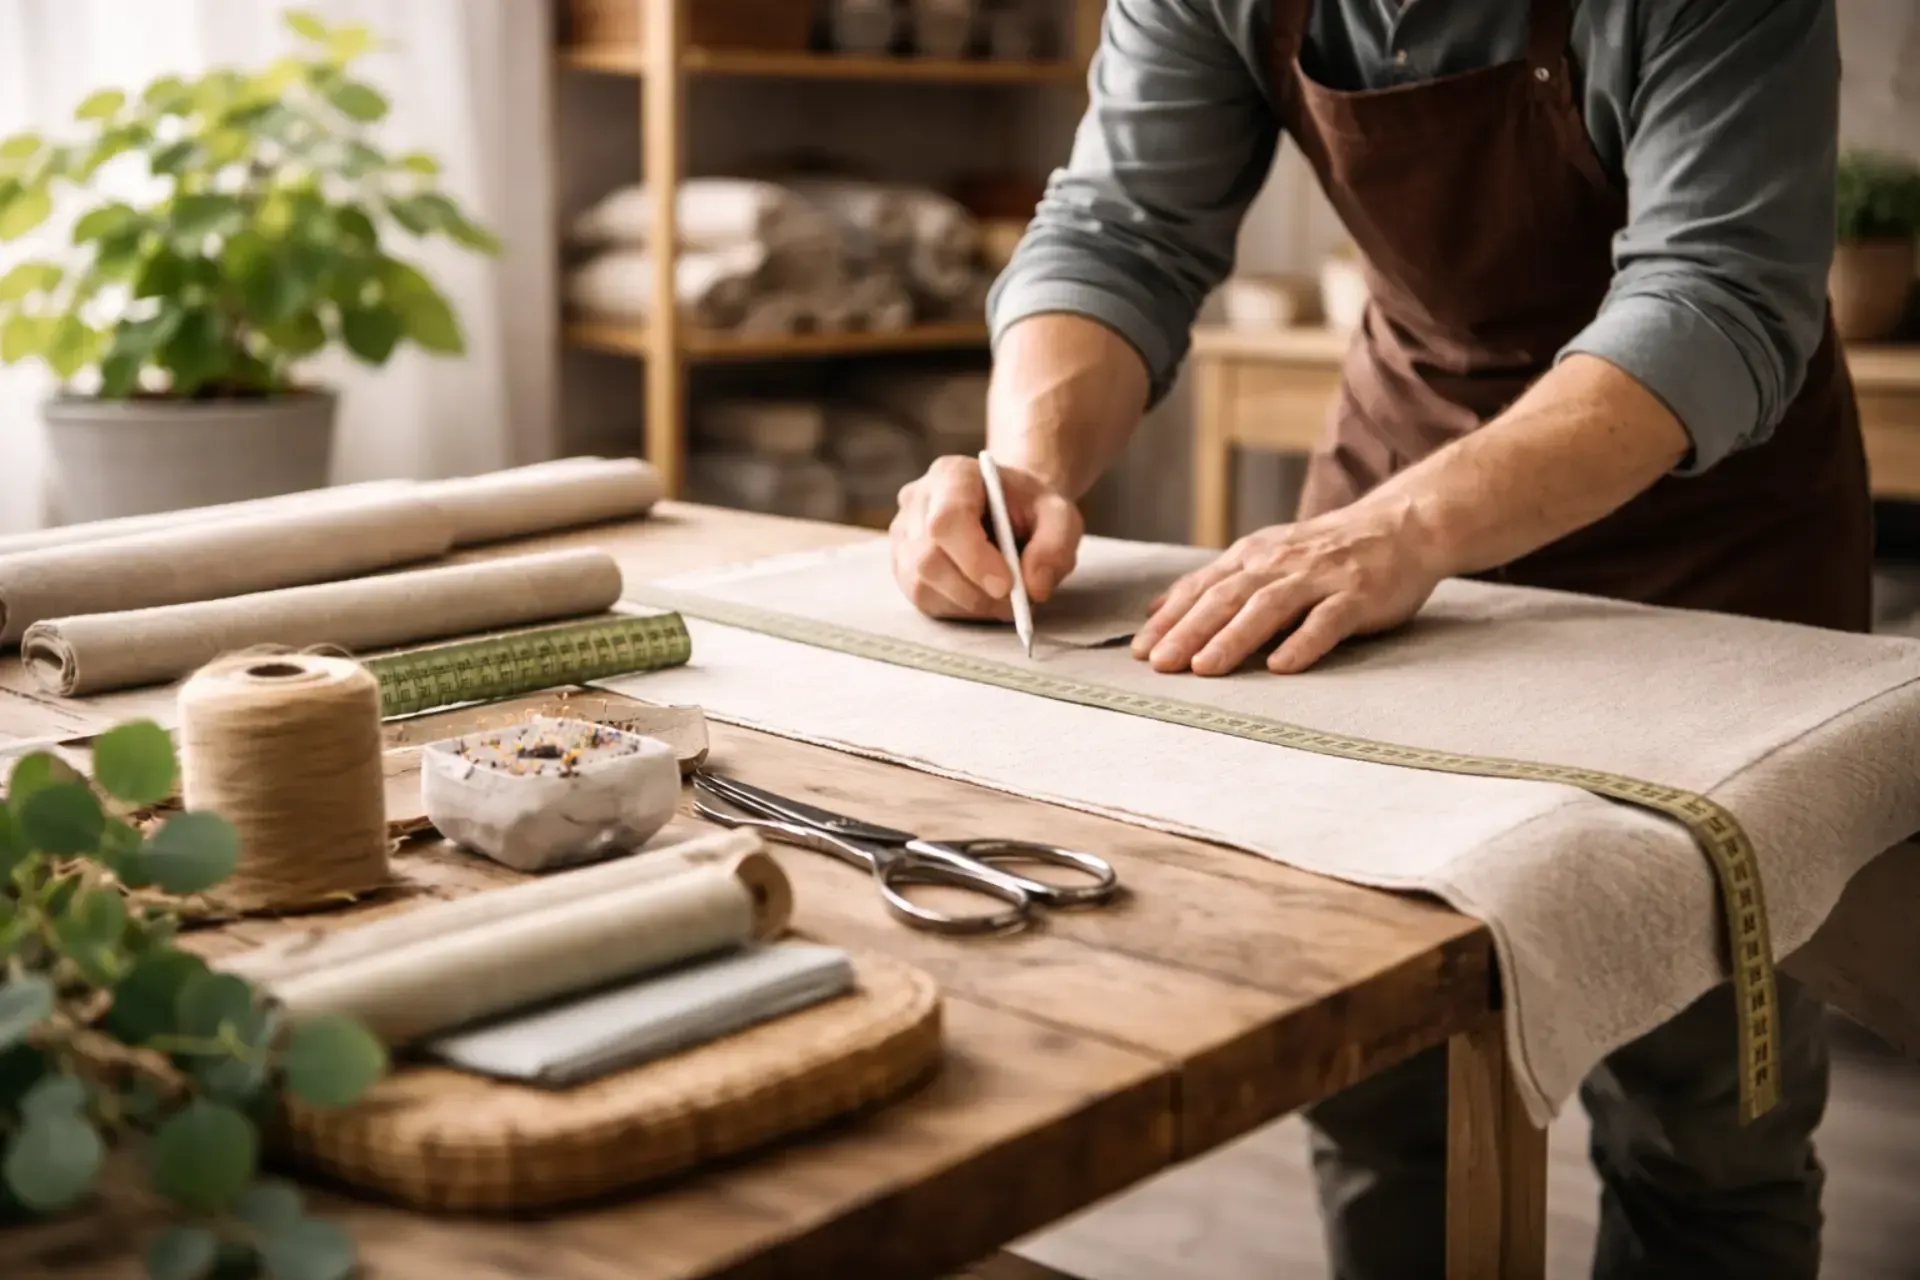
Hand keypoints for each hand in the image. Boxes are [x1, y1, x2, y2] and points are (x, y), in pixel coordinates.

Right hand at [891, 455, 1083, 618]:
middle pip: (929, 558)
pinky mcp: (902, 565)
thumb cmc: (1031, 508)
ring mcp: (903, 533)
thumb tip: (1033, 587)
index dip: (974, 559)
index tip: (1008, 586)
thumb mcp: (1060, 515)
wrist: (1010, 509)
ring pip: (922, 584)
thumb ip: (1055, 545)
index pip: (948, 520)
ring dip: (969, 604)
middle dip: (976, 592)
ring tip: (1004, 599)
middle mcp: (917, 500)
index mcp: (953, 475)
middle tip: (1015, 602)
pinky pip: (922, 598)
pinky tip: (982, 596)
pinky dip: (958, 608)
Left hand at [1132, 497, 1444, 675]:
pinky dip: (1303, 643)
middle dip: (1189, 632)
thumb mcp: (1264, 556)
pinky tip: (1281, 667)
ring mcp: (1319, 579)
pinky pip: (1326, 621)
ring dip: (1233, 639)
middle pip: (1226, 599)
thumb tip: (1158, 611)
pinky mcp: (1357, 597)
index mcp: (1253, 556)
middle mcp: (1280, 564)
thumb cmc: (1326, 551)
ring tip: (1205, 668)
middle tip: (1160, 665)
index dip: (1170, 619)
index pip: (1202, 588)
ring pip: (1268, 609)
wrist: (1401, 525)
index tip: (1140, 651)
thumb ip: (1216, 582)